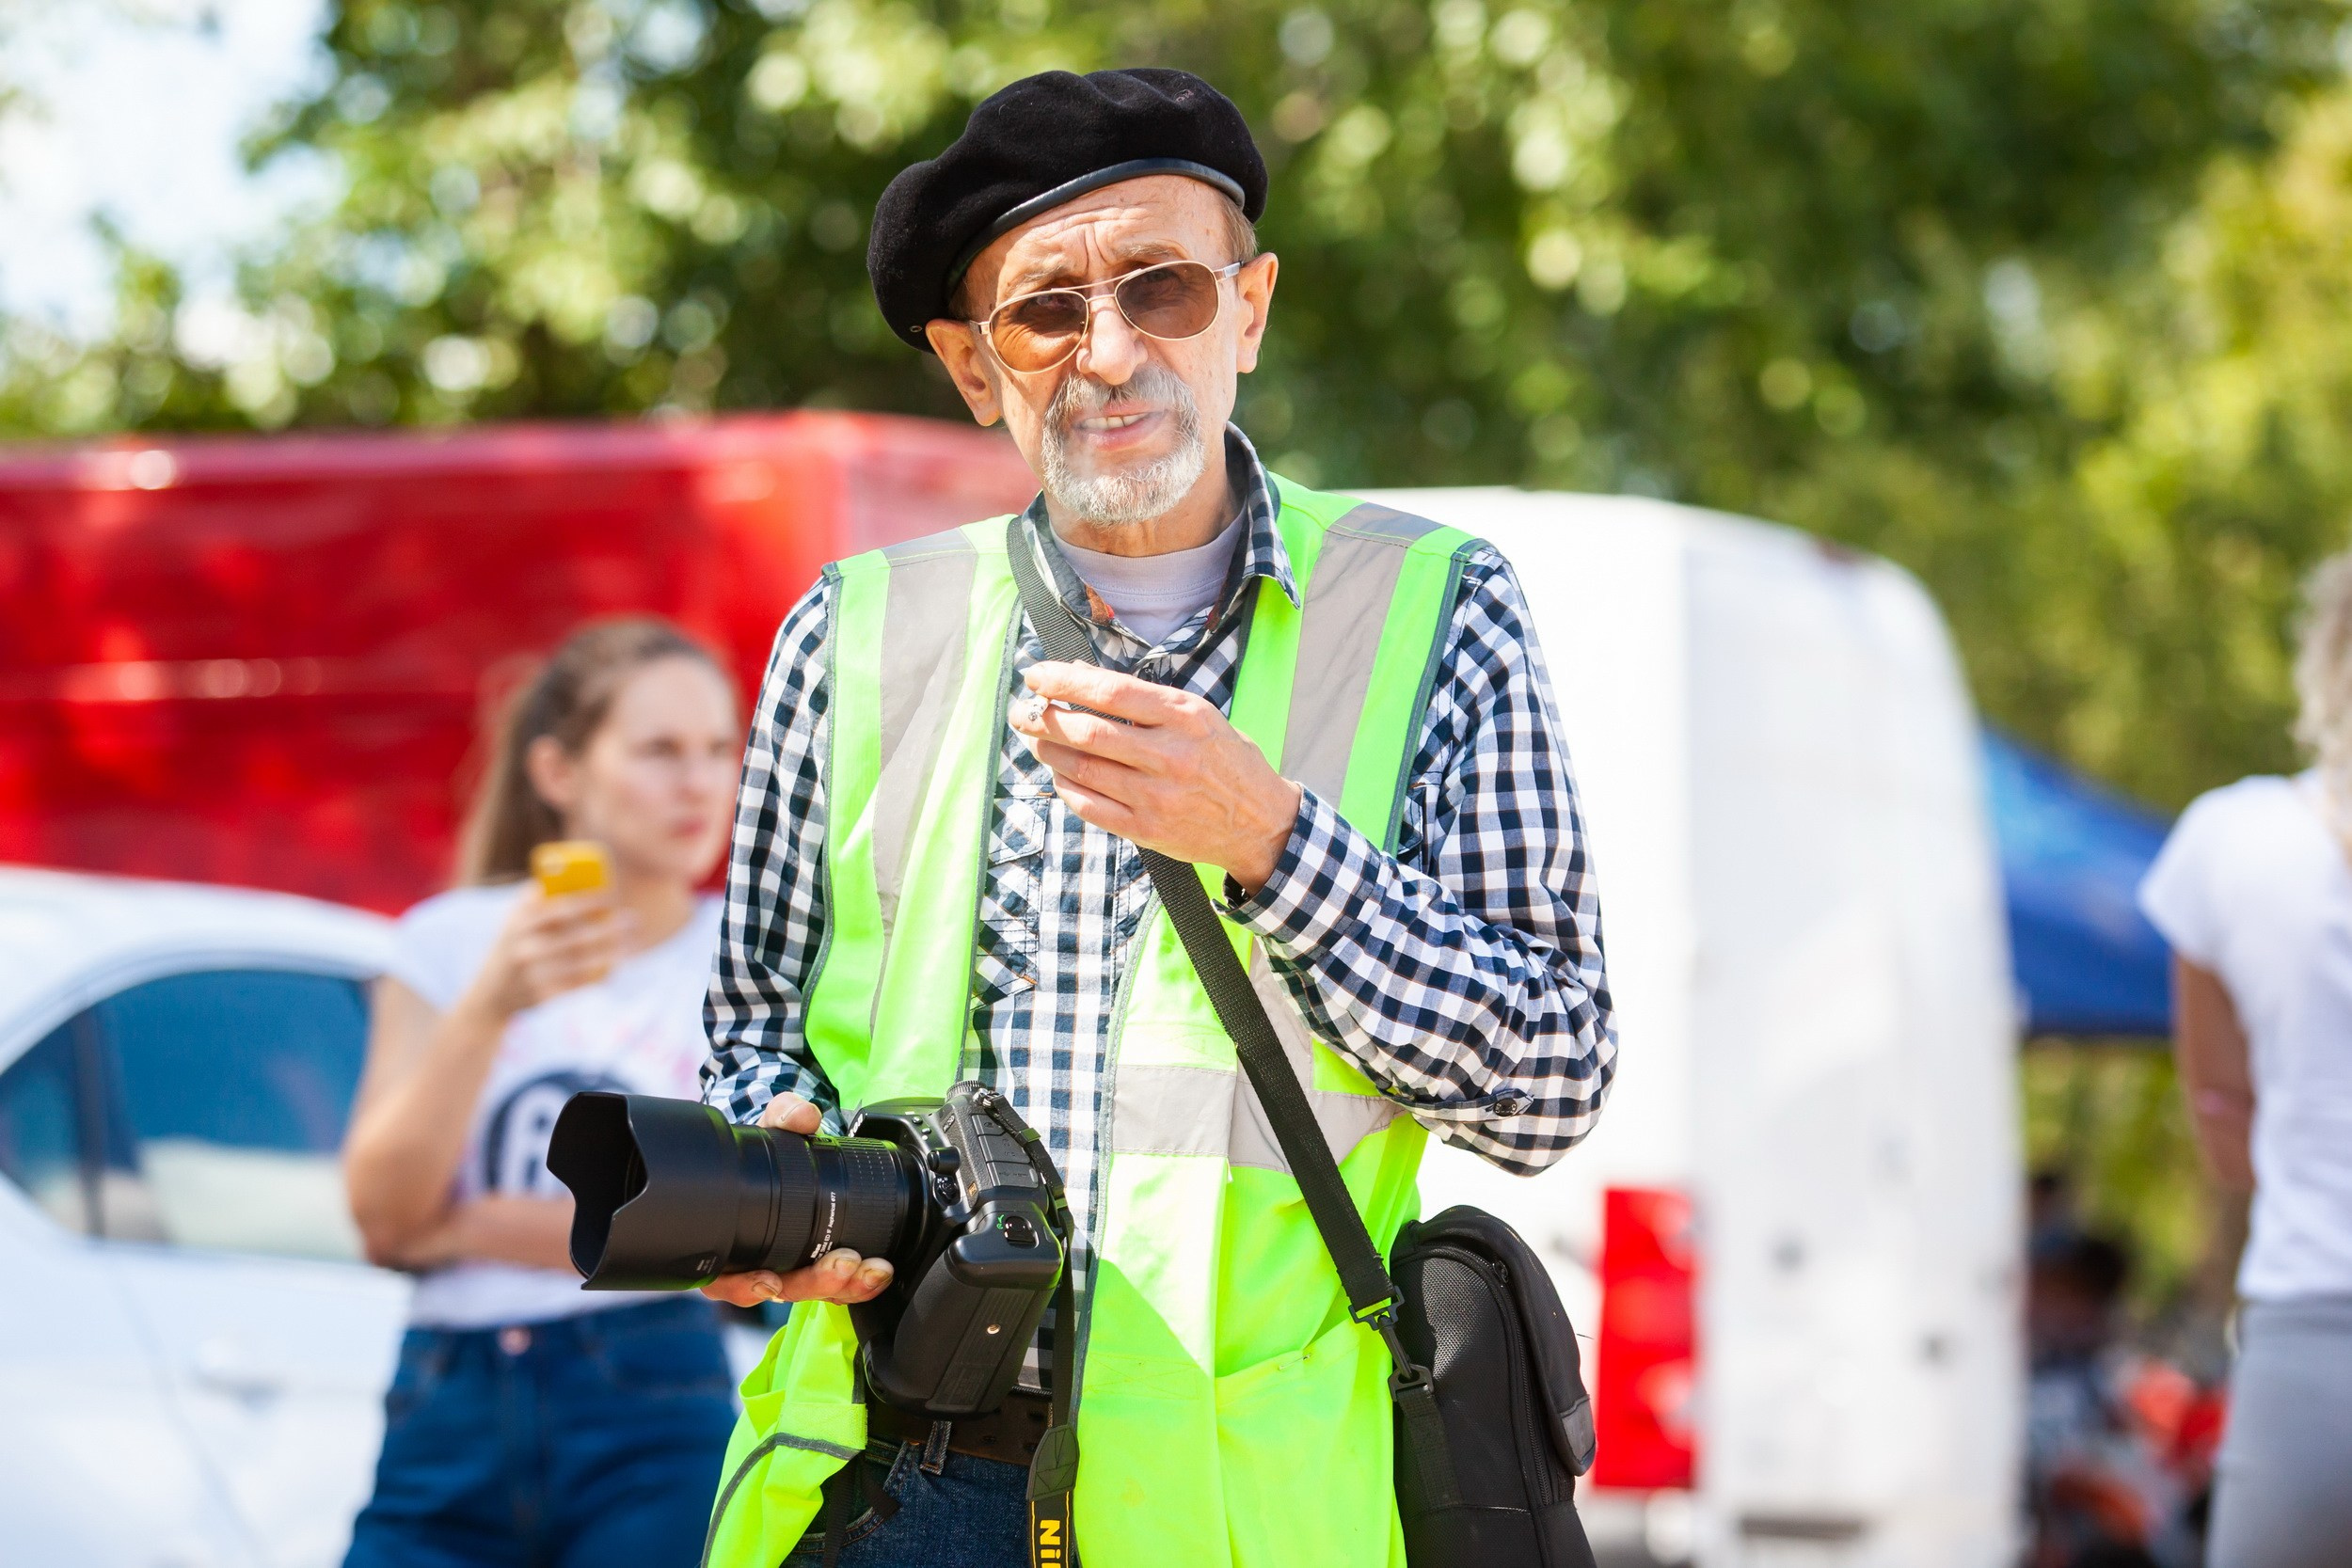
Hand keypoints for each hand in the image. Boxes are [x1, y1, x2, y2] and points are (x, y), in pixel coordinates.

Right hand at [466, 884, 629, 1021]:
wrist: (491, 995)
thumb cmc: (513, 946)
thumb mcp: (514, 920)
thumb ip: (536, 897)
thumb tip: (566, 867)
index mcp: (520, 923)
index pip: (561, 908)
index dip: (591, 901)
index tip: (612, 895)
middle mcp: (525, 948)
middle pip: (578, 937)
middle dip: (610, 928)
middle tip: (633, 920)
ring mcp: (534, 975)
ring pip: (583, 962)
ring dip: (613, 952)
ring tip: (633, 944)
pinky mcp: (544, 997)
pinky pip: (580, 985)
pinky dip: (602, 975)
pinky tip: (617, 965)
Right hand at [700, 1094, 896, 1308]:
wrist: (792, 1155)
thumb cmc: (769, 1150)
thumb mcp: (772, 1126)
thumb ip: (784, 1114)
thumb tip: (802, 1115)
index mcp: (730, 1240)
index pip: (725, 1278)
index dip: (744, 1287)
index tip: (769, 1281)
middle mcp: (757, 1262)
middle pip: (780, 1290)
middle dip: (814, 1283)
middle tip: (844, 1264)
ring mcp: (791, 1267)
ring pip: (814, 1291)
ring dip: (845, 1286)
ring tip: (871, 1270)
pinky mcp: (820, 1266)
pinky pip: (837, 1285)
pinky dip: (859, 1284)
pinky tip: (877, 1273)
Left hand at [1008, 661, 1302, 894]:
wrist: (1261, 824)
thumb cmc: (1227, 762)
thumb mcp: (1200, 716)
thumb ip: (1144, 699)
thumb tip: (1082, 676)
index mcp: (1185, 717)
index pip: (1109, 692)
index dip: (1063, 681)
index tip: (1036, 675)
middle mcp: (1170, 755)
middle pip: (1088, 732)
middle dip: (1043, 717)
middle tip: (1023, 710)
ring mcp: (1157, 796)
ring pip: (1082, 769)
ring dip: (1049, 751)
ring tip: (1037, 739)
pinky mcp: (1147, 830)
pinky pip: (1089, 806)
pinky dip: (1066, 786)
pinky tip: (1060, 774)